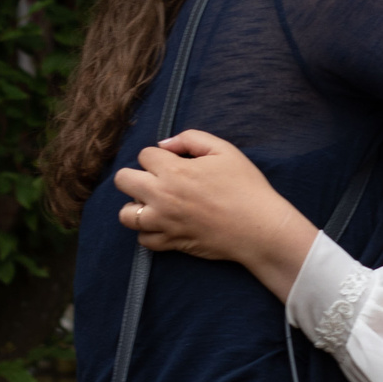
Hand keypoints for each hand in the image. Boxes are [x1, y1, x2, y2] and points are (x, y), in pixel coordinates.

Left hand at [115, 130, 319, 299]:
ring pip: (126, 214)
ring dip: (137, 206)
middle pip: (122, 180)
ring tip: (155, 204)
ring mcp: (164, 222)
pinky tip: (164, 224)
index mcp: (174, 170)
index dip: (159, 156)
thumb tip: (165, 144)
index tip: (175, 162)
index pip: (144, 155)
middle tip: (156, 180)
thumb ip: (190, 138)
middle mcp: (162, 196)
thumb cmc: (246, 186)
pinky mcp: (171, 243)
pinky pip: (143, 239)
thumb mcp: (224, 150)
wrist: (259, 228)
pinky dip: (149, 232)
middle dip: (135, 176)